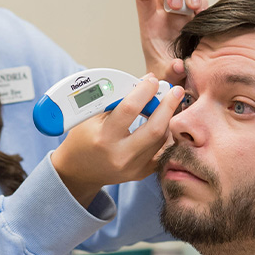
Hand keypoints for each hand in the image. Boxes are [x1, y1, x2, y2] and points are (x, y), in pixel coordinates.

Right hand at [51, 75, 184, 207]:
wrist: (79, 170)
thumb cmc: (83, 137)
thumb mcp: (92, 114)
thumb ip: (118, 97)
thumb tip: (145, 81)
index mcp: (104, 137)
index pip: (130, 109)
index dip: (145, 91)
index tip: (152, 81)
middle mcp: (120, 155)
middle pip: (155, 128)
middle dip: (168, 106)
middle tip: (175, 91)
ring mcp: (133, 168)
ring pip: (162, 140)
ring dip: (168, 119)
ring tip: (168, 105)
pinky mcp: (141, 173)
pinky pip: (162, 152)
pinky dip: (166, 136)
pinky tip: (164, 123)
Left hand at [135, 0, 207, 82]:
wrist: (180, 80)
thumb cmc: (166, 75)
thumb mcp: (165, 76)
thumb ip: (170, 72)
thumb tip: (179, 65)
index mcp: (150, 22)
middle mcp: (165, 14)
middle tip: (179, 6)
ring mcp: (182, 13)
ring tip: (195, 8)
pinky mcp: (197, 17)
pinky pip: (201, 0)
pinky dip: (203, 3)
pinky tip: (203, 15)